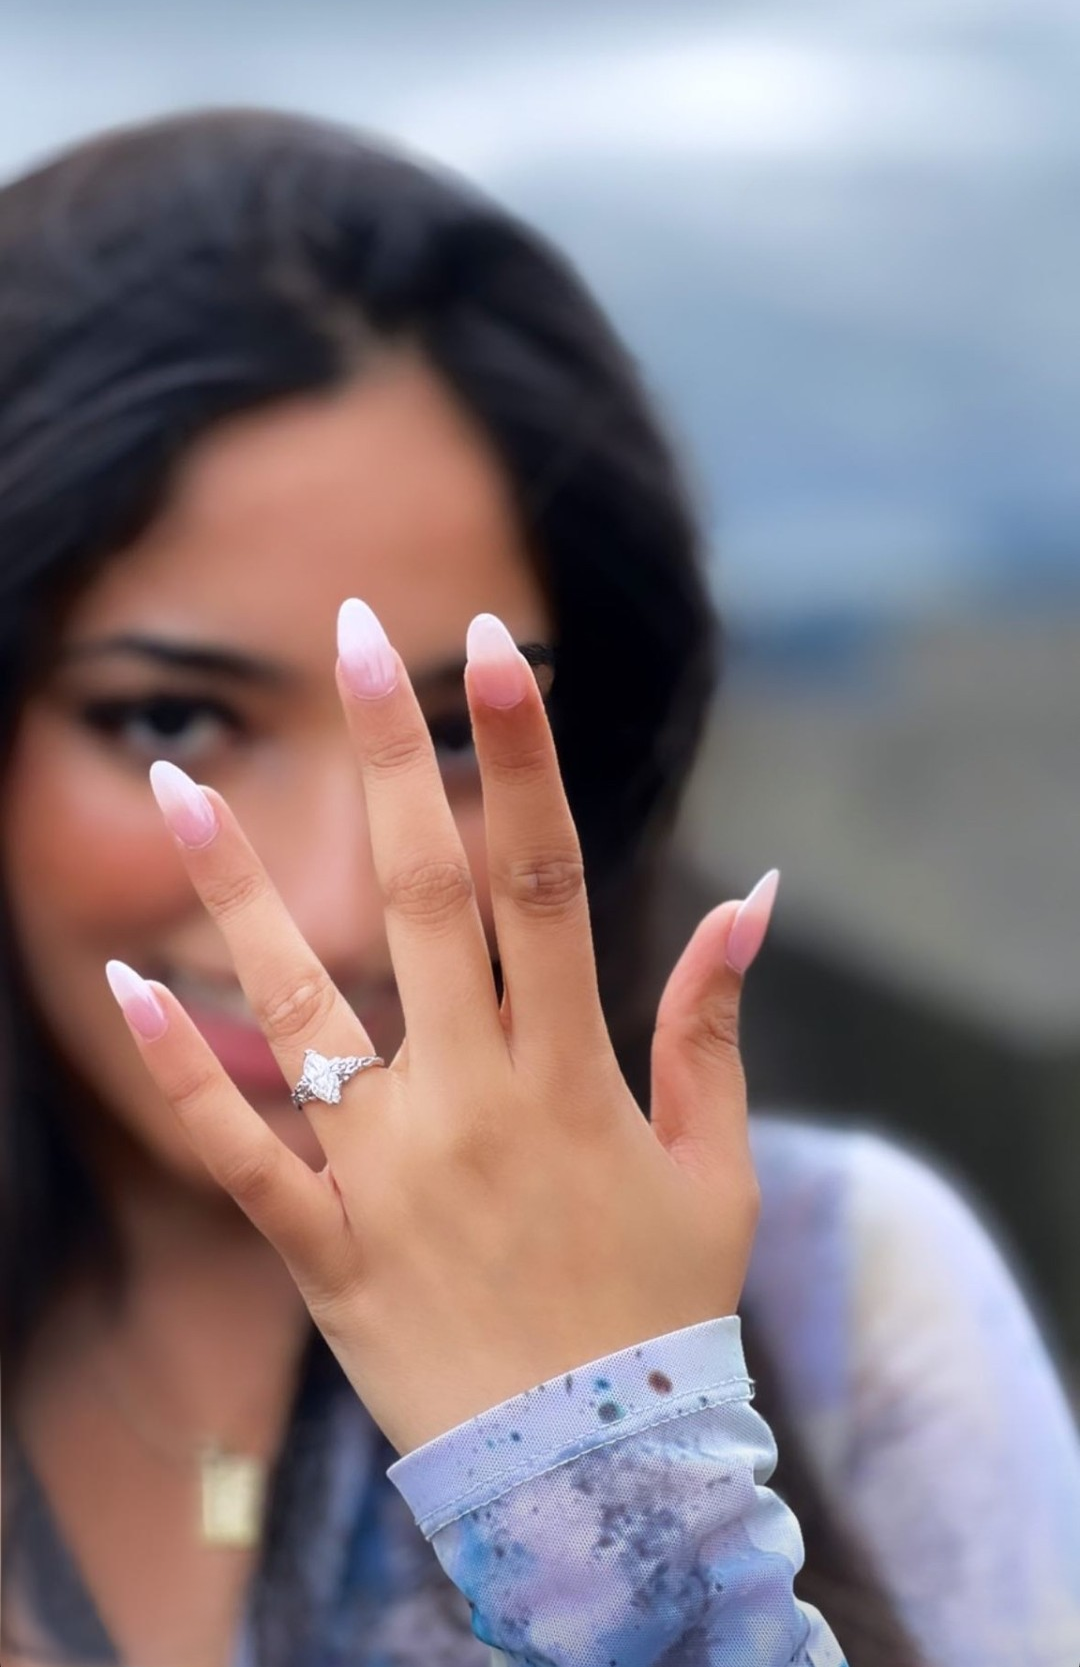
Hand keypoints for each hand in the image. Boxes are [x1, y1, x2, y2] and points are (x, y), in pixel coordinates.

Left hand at [106, 603, 774, 1455]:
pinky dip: (178, 1072)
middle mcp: (473, 1100)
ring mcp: (388, 1172)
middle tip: (354, 636)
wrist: (594, 1481)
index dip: (517, 755)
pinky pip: (235, 1152)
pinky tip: (126, 984)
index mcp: (572, 1070)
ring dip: (236, 890)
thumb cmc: (660, 1308)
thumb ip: (717, 1020)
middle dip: (393, 757)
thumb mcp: (717, 1162)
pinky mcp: (323, 1247)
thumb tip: (752, 889)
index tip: (490, 648)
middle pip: (422, 898)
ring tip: (175, 783)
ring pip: (299, 1007)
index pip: (543, 877)